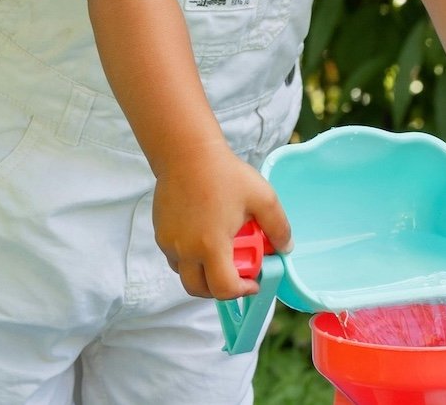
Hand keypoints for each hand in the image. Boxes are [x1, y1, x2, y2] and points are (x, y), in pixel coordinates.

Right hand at [150, 140, 290, 299]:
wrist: (186, 152)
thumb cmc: (224, 173)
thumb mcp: (262, 197)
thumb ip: (279, 226)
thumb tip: (285, 248)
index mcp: (211, 245)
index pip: (223, 289)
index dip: (241, 292)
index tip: (252, 282)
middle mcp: (185, 249)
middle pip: (197, 289)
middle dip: (218, 290)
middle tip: (233, 276)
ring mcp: (169, 241)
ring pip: (183, 273)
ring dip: (201, 273)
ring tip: (217, 253)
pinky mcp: (160, 231)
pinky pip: (174, 255)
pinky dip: (188, 257)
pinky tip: (201, 235)